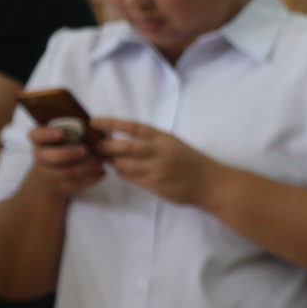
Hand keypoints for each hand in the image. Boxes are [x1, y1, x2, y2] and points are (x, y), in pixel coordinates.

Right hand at [27, 121, 106, 198]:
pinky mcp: (61, 188)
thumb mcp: (62, 141)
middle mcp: (41, 158)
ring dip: (85, 167)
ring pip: (64, 173)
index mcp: (40, 142)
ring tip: (100, 161)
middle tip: (85, 150)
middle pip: (48, 157)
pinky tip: (101, 172)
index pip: (35, 135)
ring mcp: (49, 175)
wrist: (49, 179)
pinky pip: (76, 185)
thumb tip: (103, 130)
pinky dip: (91, 178)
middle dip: (68, 153)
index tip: (62, 133)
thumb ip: (76, 133)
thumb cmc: (61, 151)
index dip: (47, 134)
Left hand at [93, 118, 221, 206]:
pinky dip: (124, 174)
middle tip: (98, 146)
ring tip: (109, 159)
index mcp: (164, 138)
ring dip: (113, 162)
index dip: (112, 123)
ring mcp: (158, 169)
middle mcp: (160, 152)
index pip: (134, 127)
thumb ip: (151, 141)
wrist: (212, 184)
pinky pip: (132, 178)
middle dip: (107, 146)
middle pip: (125, 146)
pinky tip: (124, 171)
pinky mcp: (156, 185)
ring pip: (124, 164)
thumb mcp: (174, 144)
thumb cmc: (191, 162)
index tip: (94, 122)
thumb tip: (119, 139)